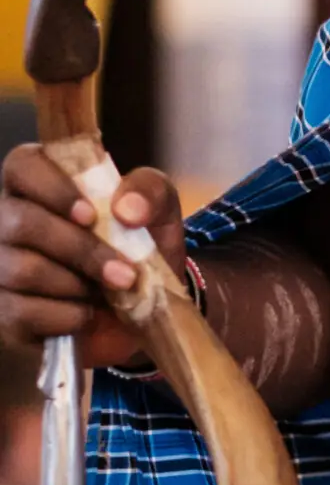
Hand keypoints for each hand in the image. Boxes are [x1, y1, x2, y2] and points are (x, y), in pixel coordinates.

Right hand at [0, 146, 185, 369]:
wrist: (140, 313)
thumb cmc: (137, 250)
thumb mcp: (158, 213)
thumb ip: (150, 191)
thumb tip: (127, 208)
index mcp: (38, 185)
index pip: (23, 166)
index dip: (53, 189)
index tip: (90, 215)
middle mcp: (6, 222)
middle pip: (22, 223)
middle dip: (81, 250)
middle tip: (125, 273)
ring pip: (23, 271)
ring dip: (78, 287)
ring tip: (106, 294)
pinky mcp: (2, 314)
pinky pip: (22, 314)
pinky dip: (67, 318)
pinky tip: (85, 316)